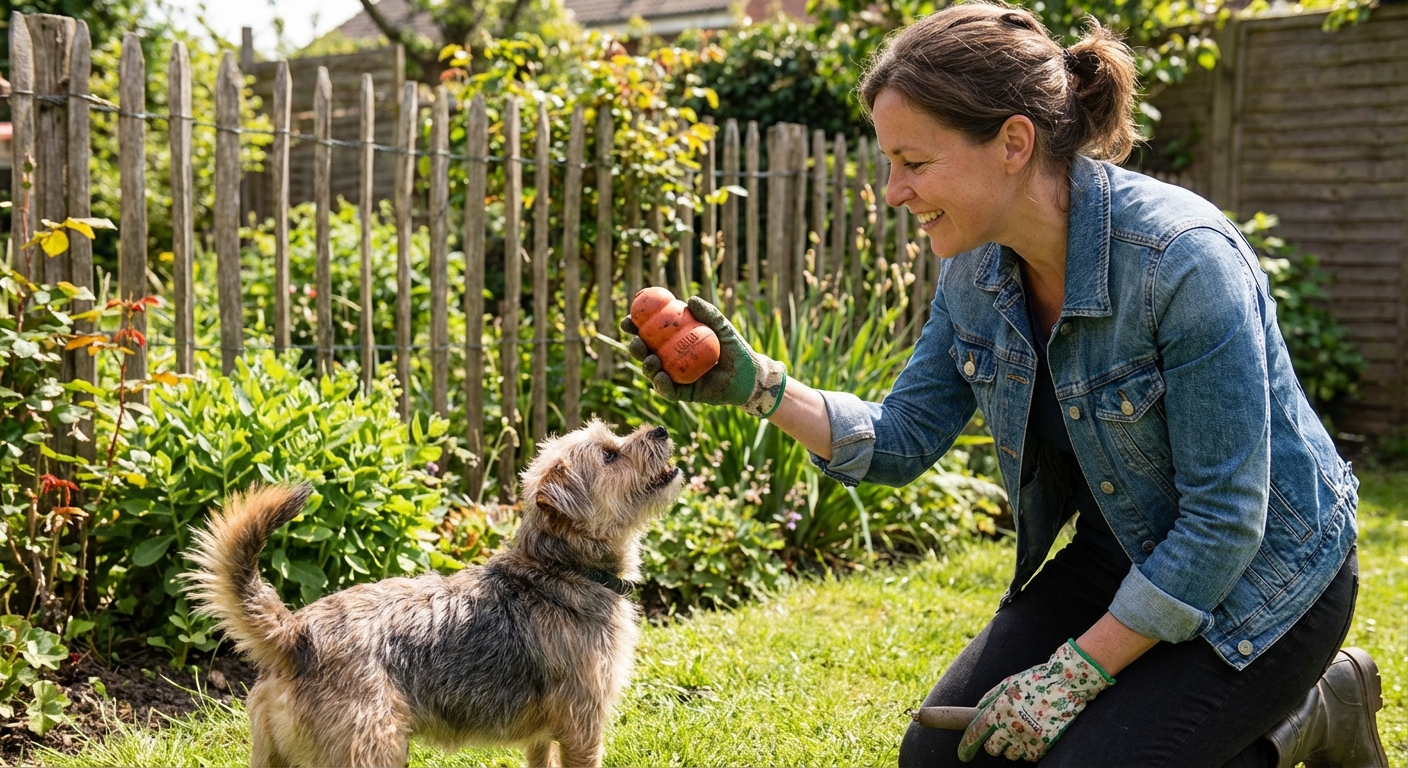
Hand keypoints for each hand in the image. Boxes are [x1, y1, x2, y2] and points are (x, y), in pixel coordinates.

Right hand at [620, 296, 786, 417]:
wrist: (751, 374)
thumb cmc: (736, 348)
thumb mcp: (722, 327)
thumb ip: (708, 313)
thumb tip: (689, 300)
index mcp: (675, 342)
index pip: (651, 333)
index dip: (636, 327)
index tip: (629, 319)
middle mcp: (672, 359)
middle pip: (646, 354)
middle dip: (636, 348)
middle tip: (637, 341)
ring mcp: (677, 377)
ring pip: (653, 372)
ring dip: (647, 366)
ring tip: (651, 359)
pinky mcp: (685, 394)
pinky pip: (669, 391)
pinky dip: (661, 385)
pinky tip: (661, 377)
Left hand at [958, 639, 1114, 761]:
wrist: (1067, 682)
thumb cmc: (1035, 680)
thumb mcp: (1008, 683)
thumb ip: (990, 698)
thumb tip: (977, 710)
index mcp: (999, 708)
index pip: (976, 733)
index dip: (967, 745)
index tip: (963, 753)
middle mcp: (1011, 725)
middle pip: (992, 749)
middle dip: (993, 744)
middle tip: (999, 737)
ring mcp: (1029, 736)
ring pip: (1011, 755)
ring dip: (1012, 747)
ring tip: (1019, 733)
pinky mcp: (1045, 744)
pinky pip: (1029, 756)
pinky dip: (1029, 750)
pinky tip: (1032, 738)